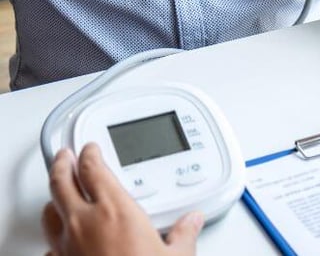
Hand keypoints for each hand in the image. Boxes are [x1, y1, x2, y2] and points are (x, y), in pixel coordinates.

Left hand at [42, 144, 202, 255]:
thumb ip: (184, 234)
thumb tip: (194, 222)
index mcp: (115, 209)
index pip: (94, 169)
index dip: (90, 154)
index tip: (90, 149)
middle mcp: (84, 222)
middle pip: (62, 182)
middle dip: (62, 164)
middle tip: (65, 156)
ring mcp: (67, 245)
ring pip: (50, 211)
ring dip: (54, 197)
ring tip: (59, 192)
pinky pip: (49, 245)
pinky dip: (53, 237)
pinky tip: (59, 240)